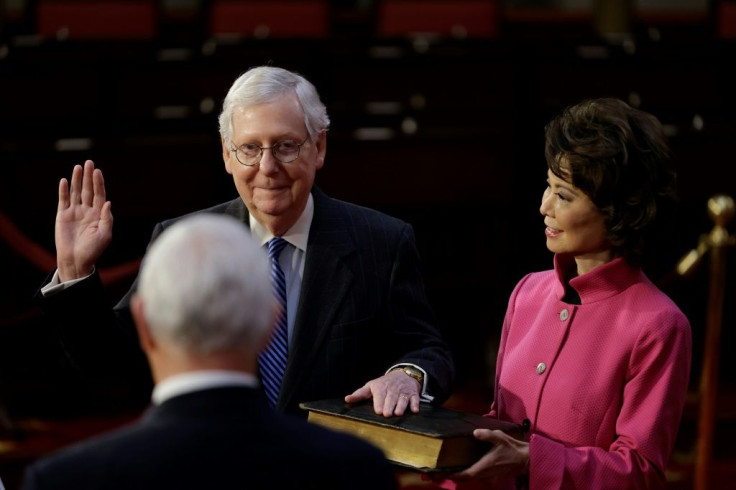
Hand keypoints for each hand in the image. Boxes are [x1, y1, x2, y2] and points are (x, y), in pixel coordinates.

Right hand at [55, 160, 112, 280]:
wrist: (77, 260)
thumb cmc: (93, 250)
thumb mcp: (105, 235)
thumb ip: (107, 218)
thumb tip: (108, 202)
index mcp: (99, 214)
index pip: (100, 195)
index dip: (99, 183)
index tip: (98, 172)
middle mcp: (87, 211)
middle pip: (88, 190)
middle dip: (89, 177)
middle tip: (89, 163)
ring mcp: (75, 212)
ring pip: (76, 192)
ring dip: (76, 180)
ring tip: (78, 167)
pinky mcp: (63, 215)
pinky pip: (63, 200)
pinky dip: (63, 190)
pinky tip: (64, 181)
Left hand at [345, 368, 420, 416]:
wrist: (403, 374)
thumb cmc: (383, 384)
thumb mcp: (370, 386)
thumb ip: (359, 394)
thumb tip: (347, 399)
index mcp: (380, 387)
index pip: (379, 394)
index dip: (379, 402)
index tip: (378, 411)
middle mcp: (392, 389)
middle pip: (391, 398)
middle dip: (389, 405)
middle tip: (387, 414)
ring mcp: (403, 391)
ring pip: (402, 399)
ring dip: (401, 406)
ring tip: (398, 413)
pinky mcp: (413, 394)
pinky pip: (415, 399)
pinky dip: (415, 404)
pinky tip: (415, 410)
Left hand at [448, 429, 528, 485]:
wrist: (524, 459)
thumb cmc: (511, 448)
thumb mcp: (499, 437)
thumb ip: (487, 435)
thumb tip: (475, 432)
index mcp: (485, 466)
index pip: (466, 475)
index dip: (454, 475)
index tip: (443, 473)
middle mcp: (486, 475)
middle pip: (466, 478)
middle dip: (454, 475)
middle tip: (441, 470)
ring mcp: (489, 479)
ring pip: (472, 478)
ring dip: (462, 474)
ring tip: (450, 467)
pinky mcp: (492, 479)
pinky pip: (478, 478)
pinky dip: (470, 474)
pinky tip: (464, 466)